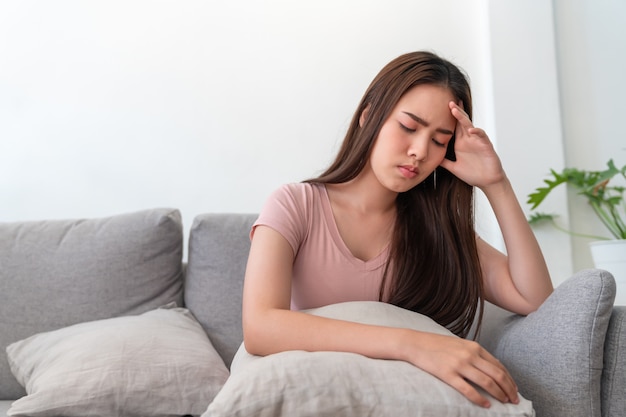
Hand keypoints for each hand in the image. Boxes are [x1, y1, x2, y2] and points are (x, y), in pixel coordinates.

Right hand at [403, 331, 518, 407]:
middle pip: (497, 374)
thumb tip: (490, 368)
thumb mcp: (459, 344)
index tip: (514, 389)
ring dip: (499, 394)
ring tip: (504, 402)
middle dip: (509, 389)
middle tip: (514, 400)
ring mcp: (459, 364)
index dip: (509, 379)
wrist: (415, 343)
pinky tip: (486, 405)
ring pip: (487, 382)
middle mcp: (469, 355)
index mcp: (474, 347)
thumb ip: (474, 353)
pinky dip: (480, 399)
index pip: (498, 365)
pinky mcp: (448, 374)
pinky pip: (468, 390)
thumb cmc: (436, 344)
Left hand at [440, 101, 505, 189]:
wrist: (487, 182)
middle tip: (448, 101)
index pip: (453, 127)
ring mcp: (477, 142)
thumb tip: (430, 159)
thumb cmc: (473, 174)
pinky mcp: (486, 146)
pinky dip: (477, 132)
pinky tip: (471, 130)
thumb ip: (443, 162)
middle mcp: (468, 140)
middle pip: (461, 122)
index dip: (448, 118)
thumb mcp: (453, 167)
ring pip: (469, 126)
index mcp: (460, 143)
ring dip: (463, 118)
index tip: (439, 108)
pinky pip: (481, 136)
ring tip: (455, 110)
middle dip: (455, 112)